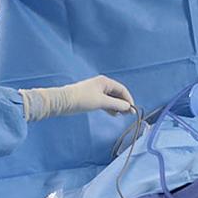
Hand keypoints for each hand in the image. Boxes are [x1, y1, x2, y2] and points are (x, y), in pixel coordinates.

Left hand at [19, 75, 135, 121]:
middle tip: (129, 114)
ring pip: (111, 99)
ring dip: (117, 107)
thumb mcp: (102, 102)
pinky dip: (110, 108)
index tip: (133, 109)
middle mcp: (102, 85)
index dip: (128, 99)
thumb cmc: (82, 99)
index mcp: (105, 82)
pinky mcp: (92, 99)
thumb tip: (128, 107)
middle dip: (124, 103)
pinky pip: (105, 102)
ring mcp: (97, 92)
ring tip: (122, 115)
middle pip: (117, 94)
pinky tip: (114, 114)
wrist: (64, 102)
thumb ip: (116, 104)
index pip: (122, 89)